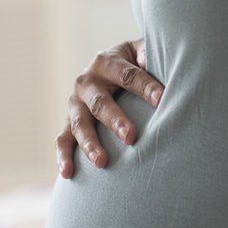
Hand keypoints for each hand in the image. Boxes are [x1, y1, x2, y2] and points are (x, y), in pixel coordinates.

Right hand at [55, 38, 164, 177]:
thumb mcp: (142, 53)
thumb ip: (151, 56)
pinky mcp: (69, 121)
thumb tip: (165, 63)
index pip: (128, 76)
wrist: (109, 67)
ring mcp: (75, 103)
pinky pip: (62, 140)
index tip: (162, 101)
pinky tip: (68, 174)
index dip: (145, 88)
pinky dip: (63, 156)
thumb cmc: (135, 64)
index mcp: (107, 62)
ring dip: (90, 144)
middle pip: (100, 103)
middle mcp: (87, 81)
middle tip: (131, 137)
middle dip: (115, 121)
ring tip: (102, 162)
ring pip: (79, 124)